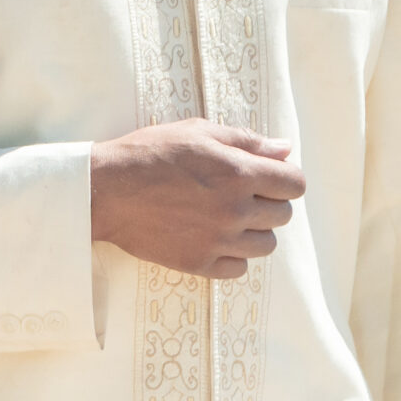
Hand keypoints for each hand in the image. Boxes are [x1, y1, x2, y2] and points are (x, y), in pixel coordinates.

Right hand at [88, 119, 304, 278]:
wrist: (105, 190)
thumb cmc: (148, 154)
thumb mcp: (197, 132)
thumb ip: (245, 140)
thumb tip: (284, 150)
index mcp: (239, 173)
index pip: (294, 184)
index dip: (284, 178)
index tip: (268, 178)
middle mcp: (235, 210)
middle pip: (283, 215)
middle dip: (267, 202)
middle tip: (238, 194)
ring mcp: (218, 240)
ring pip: (265, 245)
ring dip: (252, 231)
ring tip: (224, 217)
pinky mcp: (200, 263)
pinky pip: (238, 268)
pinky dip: (231, 255)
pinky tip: (211, 237)